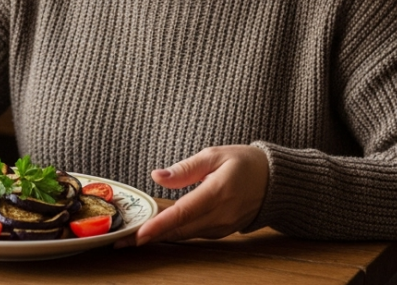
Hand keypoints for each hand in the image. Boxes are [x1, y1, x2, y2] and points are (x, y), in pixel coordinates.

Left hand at [116, 145, 269, 247]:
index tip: (140, 234)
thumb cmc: (244, 162)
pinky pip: (194, 234)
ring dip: (160, 237)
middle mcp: (221, 214)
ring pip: (186, 235)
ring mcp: (223, 226)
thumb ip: (185, 168)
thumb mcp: (214, 155)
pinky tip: (157, 232)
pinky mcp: (223, 231)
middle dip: (151, 236)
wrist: (275, 181)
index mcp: (219, 191)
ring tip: (132, 239)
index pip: (184, 212)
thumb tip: (157, 176)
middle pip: (180, 230)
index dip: (160, 225)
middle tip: (121, 241)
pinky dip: (175, 234)